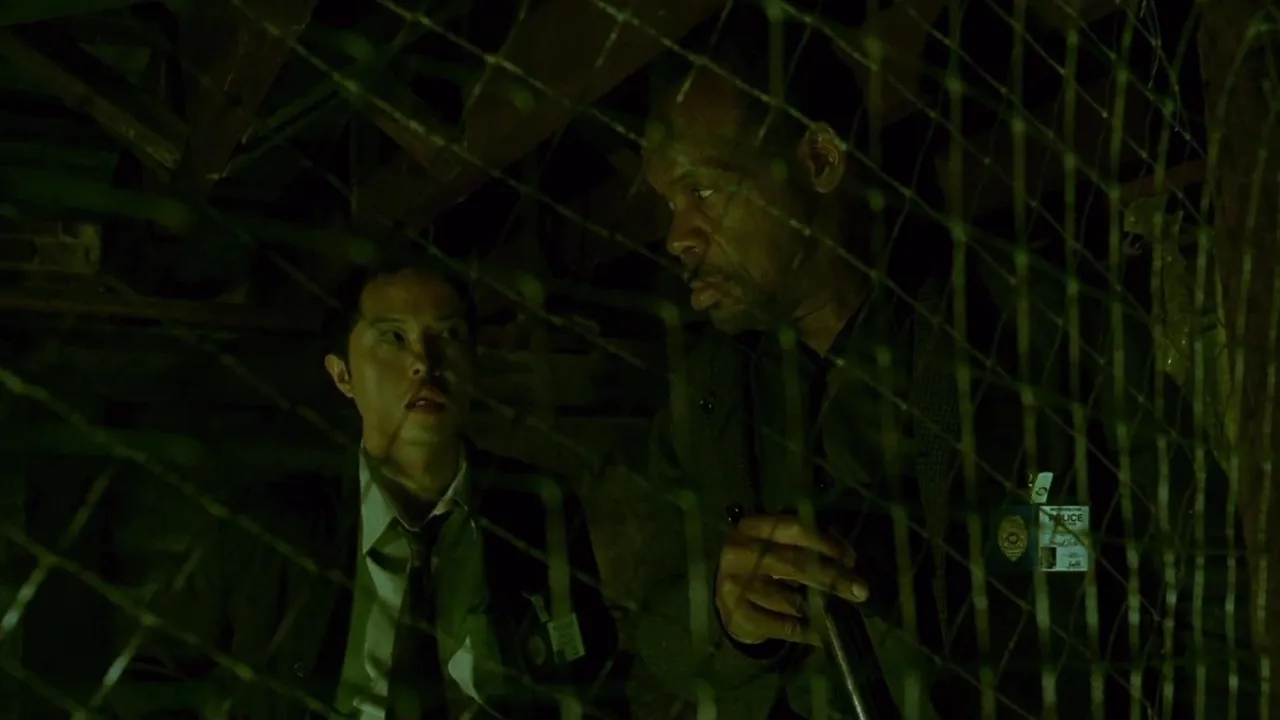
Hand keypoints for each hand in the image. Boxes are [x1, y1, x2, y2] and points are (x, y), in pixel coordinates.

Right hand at [715, 515, 867, 645]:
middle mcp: (738, 553)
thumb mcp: (781, 548)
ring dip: (816, 608)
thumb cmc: (762, 567)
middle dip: (832, 578)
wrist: (726, 599)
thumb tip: (848, 558)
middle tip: (860, 592)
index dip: (825, 543)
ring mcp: (733, 585)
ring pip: (790, 600)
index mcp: (752, 528)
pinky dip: (806, 631)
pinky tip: (820, 633)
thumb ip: (812, 546)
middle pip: (794, 563)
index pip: (794, 529)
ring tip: (832, 612)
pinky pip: (782, 627)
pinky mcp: (736, 615)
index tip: (849, 560)